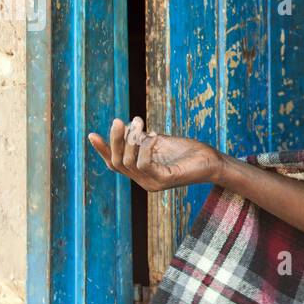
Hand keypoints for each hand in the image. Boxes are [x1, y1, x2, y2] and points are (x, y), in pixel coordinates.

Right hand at [87, 117, 222, 192]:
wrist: (211, 160)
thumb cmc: (187, 151)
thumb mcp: (159, 142)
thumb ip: (141, 139)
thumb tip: (125, 129)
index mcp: (141, 173)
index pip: (115, 164)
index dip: (103, 150)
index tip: (91, 134)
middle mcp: (144, 181)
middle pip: (117, 162)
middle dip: (115, 140)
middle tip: (118, 120)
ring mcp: (153, 183)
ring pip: (128, 163)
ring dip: (131, 139)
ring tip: (138, 122)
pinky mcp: (164, 180)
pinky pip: (144, 164)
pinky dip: (144, 148)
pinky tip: (152, 136)